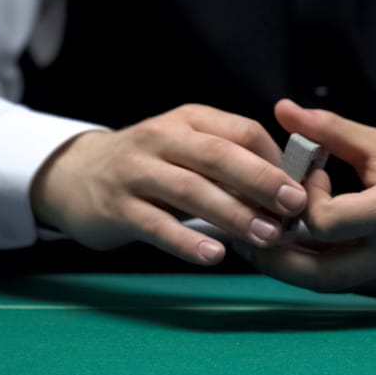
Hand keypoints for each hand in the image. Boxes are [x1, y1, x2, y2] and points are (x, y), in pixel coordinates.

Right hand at [30, 104, 308, 265]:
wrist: (73, 175)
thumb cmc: (148, 166)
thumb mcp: (185, 148)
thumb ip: (229, 160)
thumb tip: (290, 188)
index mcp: (189, 120)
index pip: (241, 131)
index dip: (275, 159)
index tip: (302, 189)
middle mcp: (162, 138)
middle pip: (218, 156)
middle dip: (261, 180)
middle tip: (295, 206)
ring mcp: (136, 172)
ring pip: (191, 190)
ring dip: (233, 214)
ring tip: (267, 236)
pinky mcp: (116, 207)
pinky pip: (156, 225)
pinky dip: (186, 240)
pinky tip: (214, 254)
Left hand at [236, 98, 375, 298]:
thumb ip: (330, 130)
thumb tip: (282, 109)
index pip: (326, 224)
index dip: (304, 201)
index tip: (312, 177)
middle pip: (318, 275)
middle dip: (277, 253)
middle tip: (252, 225)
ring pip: (330, 286)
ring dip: (295, 263)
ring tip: (272, 234)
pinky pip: (351, 286)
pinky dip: (325, 268)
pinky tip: (311, 245)